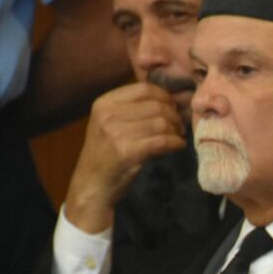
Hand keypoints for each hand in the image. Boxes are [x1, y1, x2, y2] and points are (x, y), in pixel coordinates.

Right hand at [63, 82, 186, 233]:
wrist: (92, 184)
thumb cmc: (106, 154)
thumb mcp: (110, 123)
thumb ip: (132, 109)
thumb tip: (170, 100)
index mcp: (104, 103)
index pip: (144, 88)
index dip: (165, 96)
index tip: (173, 108)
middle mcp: (108, 114)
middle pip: (156, 105)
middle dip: (174, 116)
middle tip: (180, 126)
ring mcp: (116, 133)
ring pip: (161, 123)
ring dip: (176, 130)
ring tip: (178, 137)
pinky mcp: (126, 152)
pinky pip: (162, 141)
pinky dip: (175, 143)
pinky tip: (178, 146)